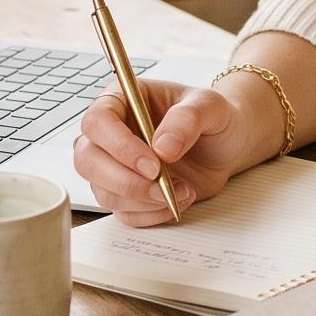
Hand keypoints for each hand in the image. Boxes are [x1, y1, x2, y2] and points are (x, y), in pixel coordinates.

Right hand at [71, 79, 261, 226]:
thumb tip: (162, 147)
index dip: (119, 145)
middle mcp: (111, 135)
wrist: (227, 145)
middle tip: (161, 185)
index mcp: (122, 101)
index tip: (153, 163)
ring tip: (182, 190)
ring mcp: (115, 167)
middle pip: (87, 161)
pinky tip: (178, 199)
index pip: (97, 121)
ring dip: (142, 200)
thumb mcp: (210, 106)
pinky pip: (124, 214)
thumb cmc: (214, 117)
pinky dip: (152, 214)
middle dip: (124, 180)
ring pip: (103, 192)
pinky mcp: (128, 195)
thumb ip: (188, 118)